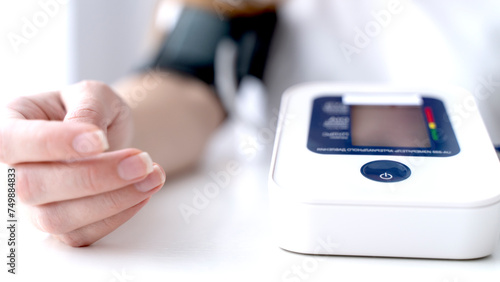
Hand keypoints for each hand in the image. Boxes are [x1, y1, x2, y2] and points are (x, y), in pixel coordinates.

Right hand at [0, 81, 165, 246]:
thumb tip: (88, 134)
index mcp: (13, 125)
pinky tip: (142, 192)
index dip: (53, 143)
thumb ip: (88, 108)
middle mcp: (14, 170)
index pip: (11, 141)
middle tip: (141, 161)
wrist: (105, 136)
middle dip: (95, 176)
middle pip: (34, 186)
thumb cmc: (92, 111)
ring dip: (112, 201)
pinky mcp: (61, 225)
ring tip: (152, 176)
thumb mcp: (93, 94)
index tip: (99, 140)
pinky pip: (82, 235)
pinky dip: (118, 216)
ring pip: (58, 218)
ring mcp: (34, 204)